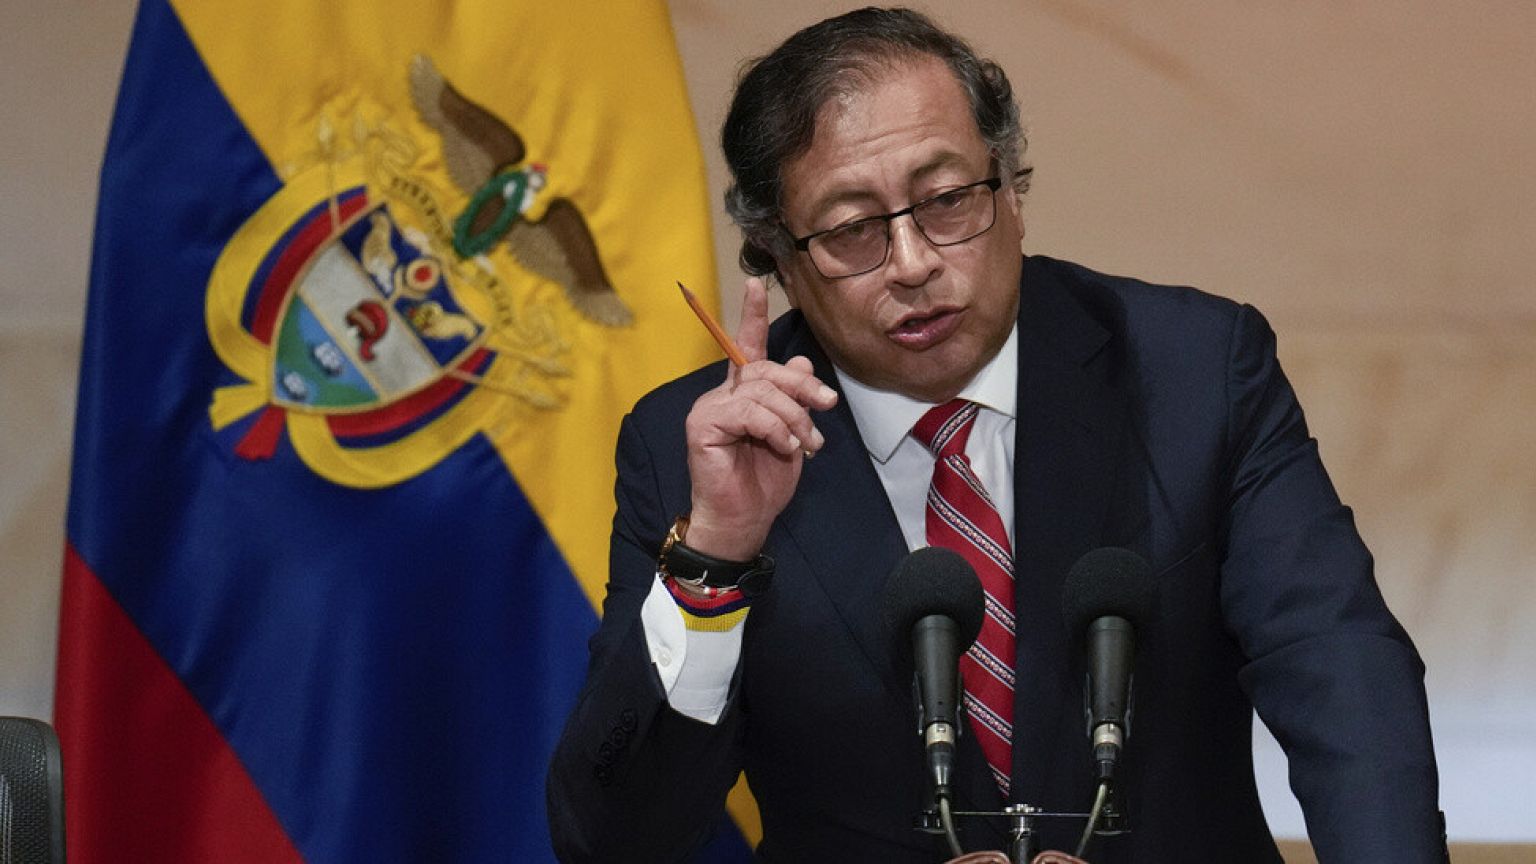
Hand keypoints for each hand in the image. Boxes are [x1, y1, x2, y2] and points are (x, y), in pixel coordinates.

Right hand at [684, 277, 837, 559]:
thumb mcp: (792, 434)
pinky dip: (774, 428)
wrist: (744, 520)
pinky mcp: (704, 424)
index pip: (747, 346)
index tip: (758, 283)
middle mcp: (723, 394)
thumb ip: (794, 400)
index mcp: (743, 393)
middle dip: (802, 386)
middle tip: (826, 407)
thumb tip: (800, 362)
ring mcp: (710, 407)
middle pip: (766, 368)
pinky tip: (784, 446)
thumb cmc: (765, 481)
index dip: (753, 315)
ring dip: (794, 416)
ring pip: (762, 390)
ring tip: (806, 443)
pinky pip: (749, 411)